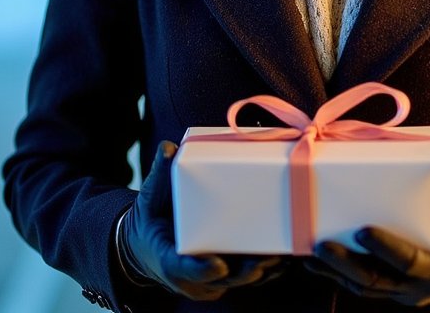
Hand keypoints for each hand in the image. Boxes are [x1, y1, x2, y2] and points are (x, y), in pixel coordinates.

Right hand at [116, 140, 284, 300]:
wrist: (148, 242)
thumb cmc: (152, 216)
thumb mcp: (150, 195)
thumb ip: (160, 172)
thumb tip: (168, 147)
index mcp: (166, 257)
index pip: (181, 268)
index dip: (200, 270)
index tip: (219, 266)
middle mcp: (187, 276)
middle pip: (218, 280)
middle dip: (243, 272)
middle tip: (264, 261)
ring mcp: (205, 280)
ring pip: (235, 281)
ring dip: (259, 272)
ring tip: (281, 257)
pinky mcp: (219, 277)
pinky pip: (241, 277)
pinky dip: (262, 271)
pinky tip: (282, 259)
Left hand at [305, 124, 429, 305]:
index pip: (410, 263)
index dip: (386, 249)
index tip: (362, 230)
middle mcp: (421, 288)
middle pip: (377, 282)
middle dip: (346, 264)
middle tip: (321, 244)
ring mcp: (406, 293)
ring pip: (366, 288)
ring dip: (336, 272)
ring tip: (309, 252)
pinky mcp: (395, 289)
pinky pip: (366, 286)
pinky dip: (341, 275)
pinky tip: (318, 261)